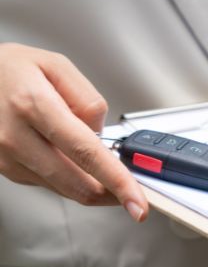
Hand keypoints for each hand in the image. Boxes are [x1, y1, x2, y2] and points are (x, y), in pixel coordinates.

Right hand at [0, 43, 147, 220]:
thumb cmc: (12, 69)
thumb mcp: (57, 66)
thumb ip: (88, 100)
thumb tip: (100, 135)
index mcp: (34, 106)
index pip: (86, 153)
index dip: (117, 181)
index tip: (136, 200)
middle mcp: (16, 136)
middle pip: (75, 182)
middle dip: (110, 193)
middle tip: (132, 192)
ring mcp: (6, 157)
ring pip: (63, 188)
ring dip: (91, 186)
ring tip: (106, 169)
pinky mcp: (4, 168)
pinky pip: (47, 182)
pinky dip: (69, 177)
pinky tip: (73, 159)